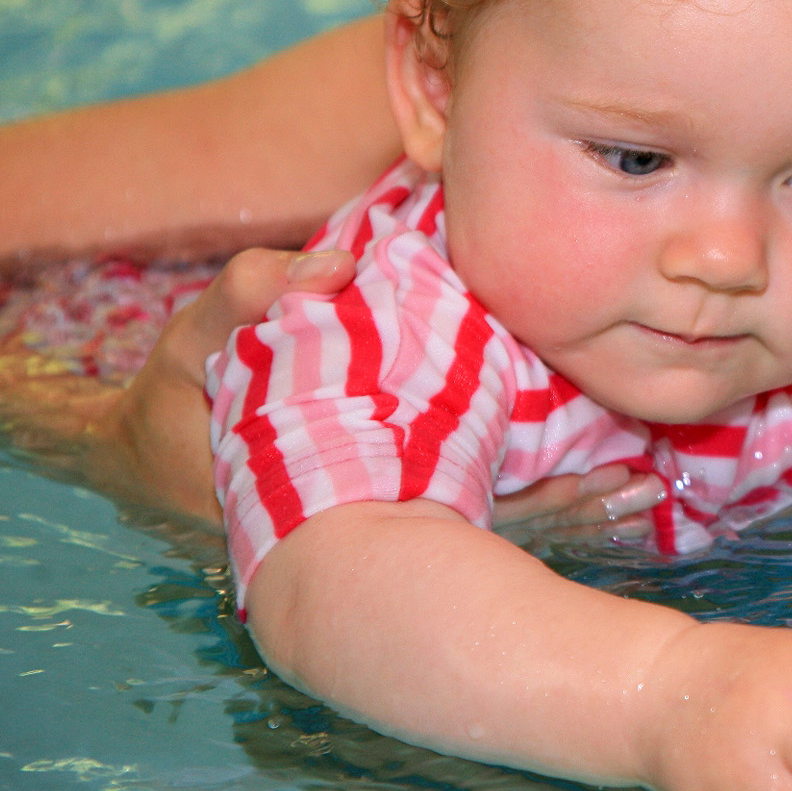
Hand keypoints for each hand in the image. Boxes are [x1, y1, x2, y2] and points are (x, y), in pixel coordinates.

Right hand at [107, 247, 654, 529]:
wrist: (143, 450)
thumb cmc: (175, 392)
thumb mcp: (196, 336)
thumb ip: (254, 292)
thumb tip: (330, 266)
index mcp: (350, 483)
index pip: (470, 501)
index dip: (546, 494)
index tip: (619, 474)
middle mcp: (376, 514)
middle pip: (496, 524)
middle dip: (572, 507)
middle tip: (648, 489)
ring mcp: (385, 514)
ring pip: (492, 524)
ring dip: (563, 510)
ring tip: (643, 492)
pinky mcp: (388, 499)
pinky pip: (475, 507)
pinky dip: (534, 496)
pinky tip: (591, 481)